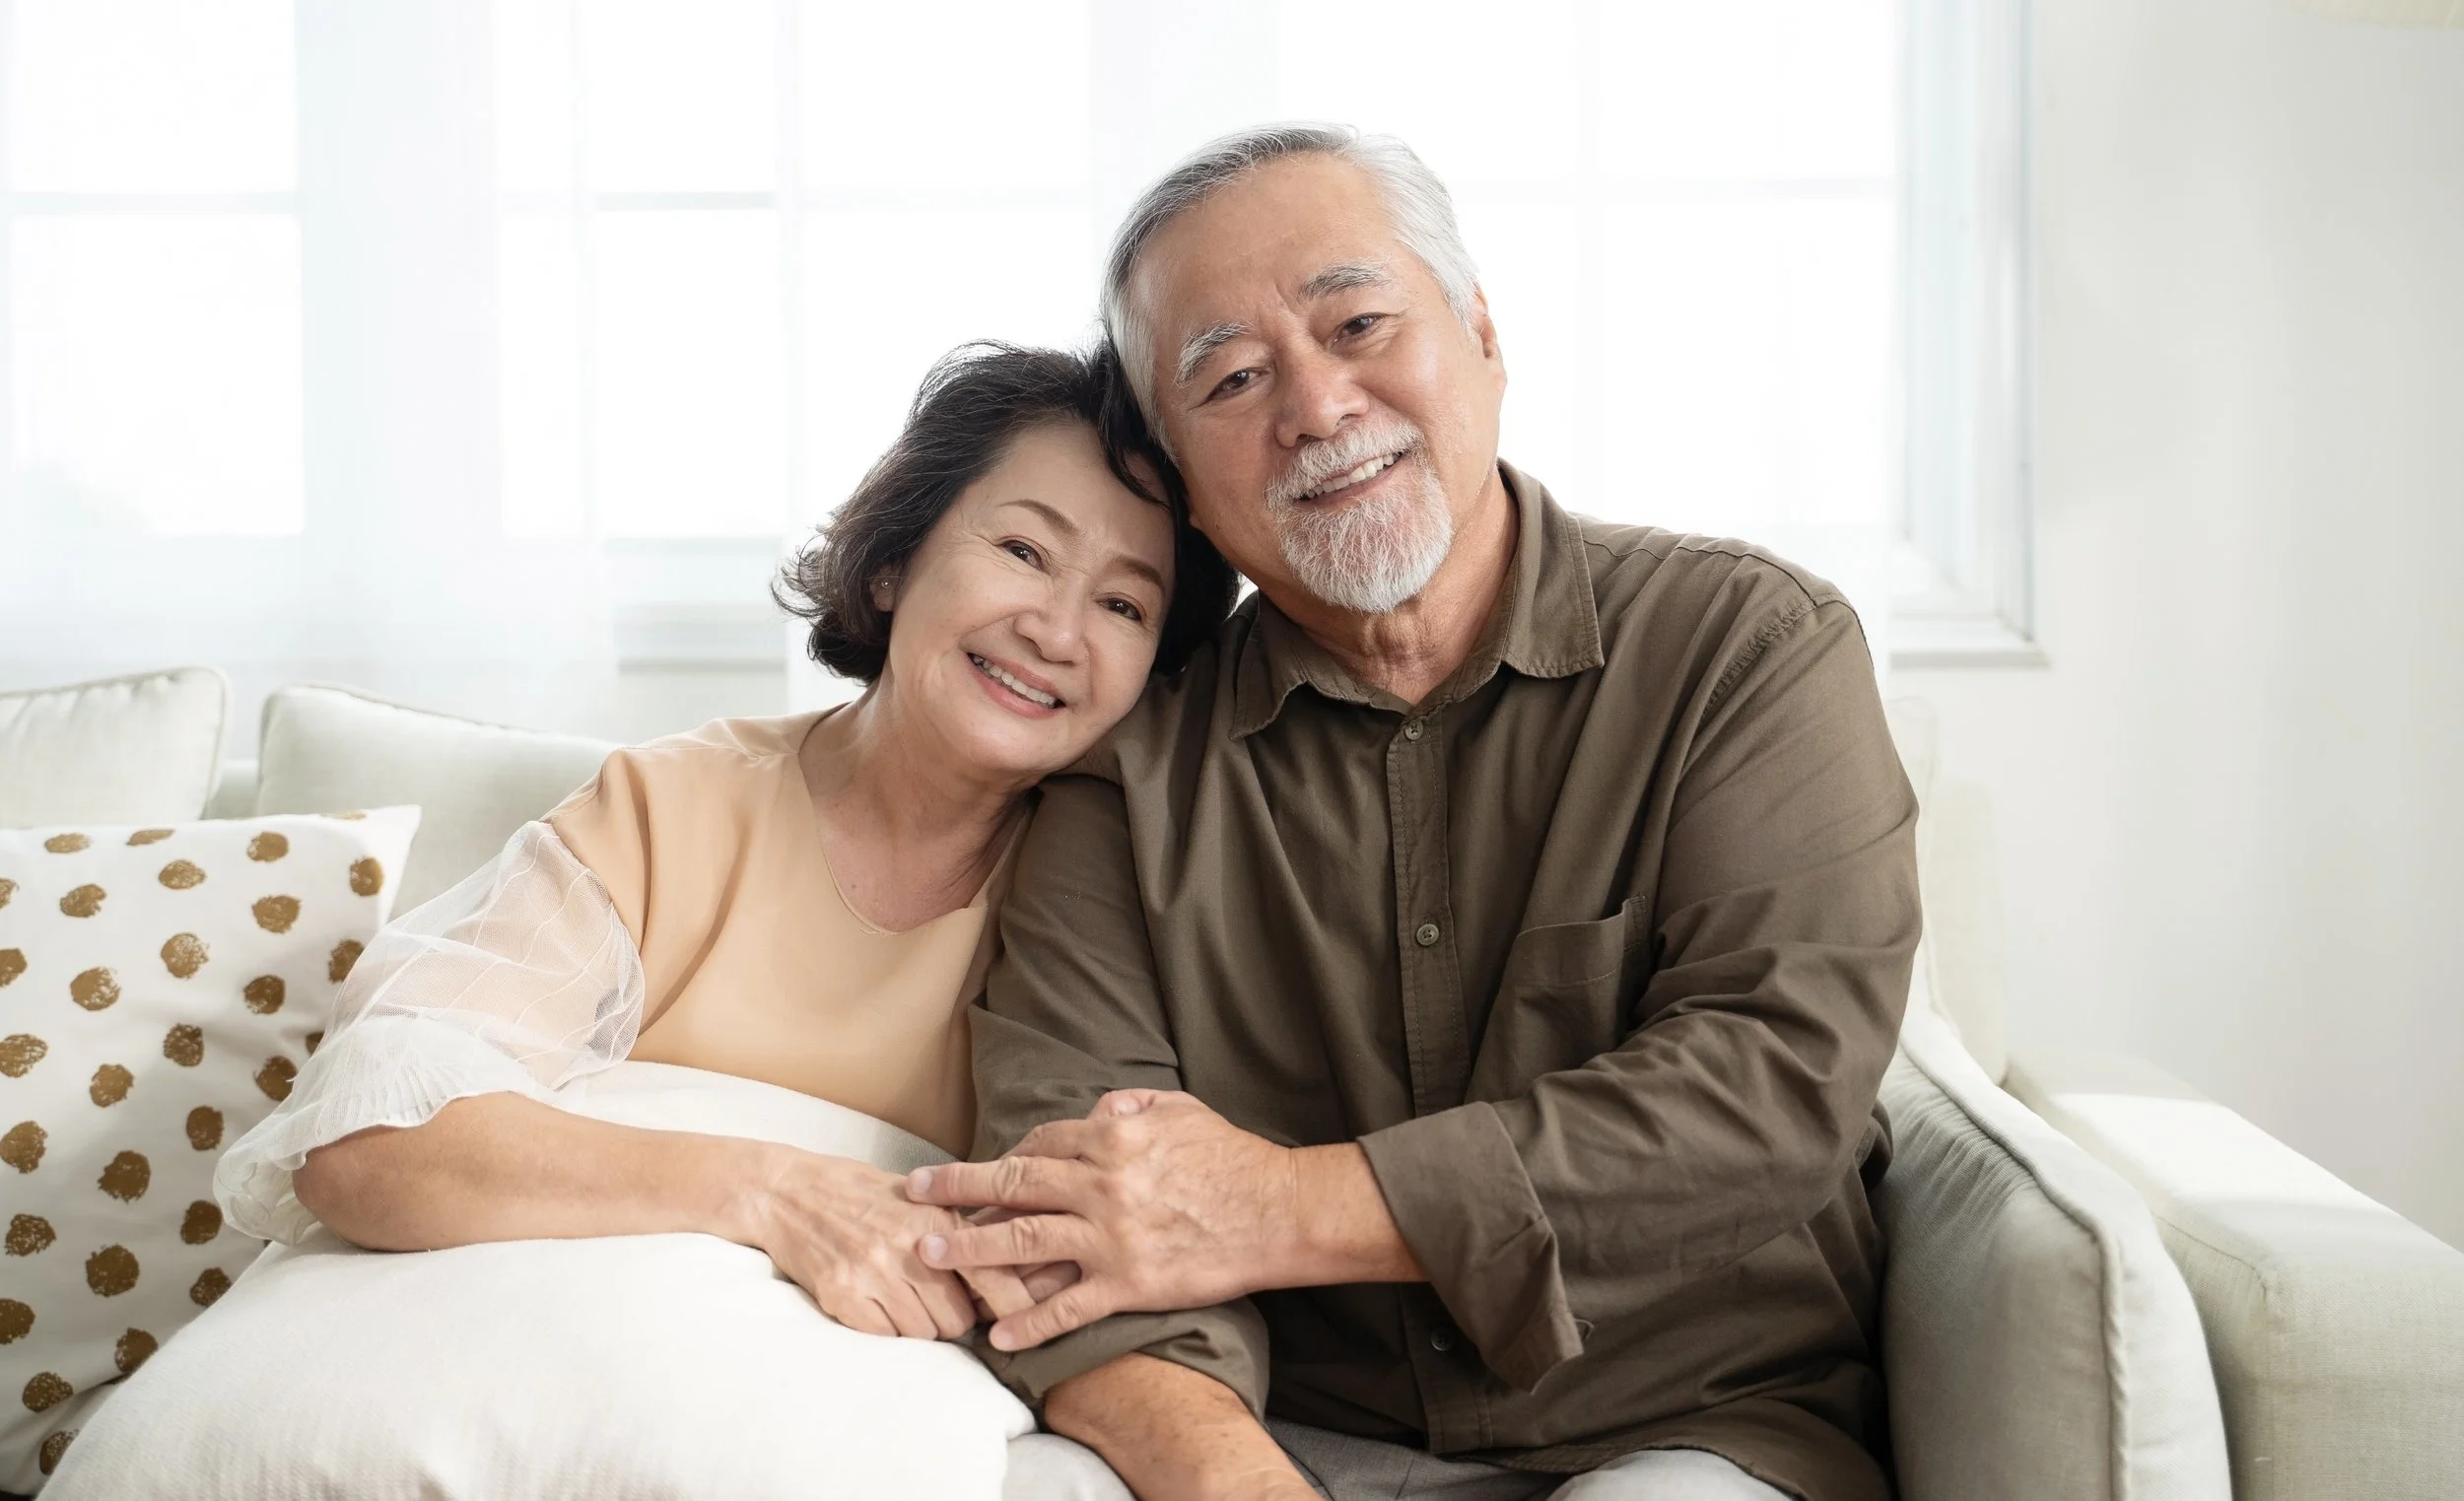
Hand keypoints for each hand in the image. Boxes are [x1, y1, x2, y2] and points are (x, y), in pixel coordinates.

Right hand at [741, 1147, 1027, 1340]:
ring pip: (924, 1334)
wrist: (787, 1193)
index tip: (1028, 1321)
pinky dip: (886, 1330)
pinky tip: (875, 1302)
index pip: (991, 1273)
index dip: (1016, 1304)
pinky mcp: (843, 1297)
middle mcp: (908, 1247)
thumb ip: (959, 1229)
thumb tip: (1011, 1265)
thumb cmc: (859, 1193)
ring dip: (920, 1326)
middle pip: (960, 1320)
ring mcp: (874, 1273)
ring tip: (902, 1298)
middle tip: (939, 1303)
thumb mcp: (919, 1197)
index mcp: (935, 1218)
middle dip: (956, 1319)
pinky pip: (886, 1338)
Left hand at [904, 1090, 1306, 1349]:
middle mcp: (1099, 1184)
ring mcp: (1109, 1236)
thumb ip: (1133, 1105)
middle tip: (914, 1193)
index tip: (978, 1172)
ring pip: (1022, 1240)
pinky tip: (999, 1335)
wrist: (1276, 1211)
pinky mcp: (1127, 1283)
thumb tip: (1098, 1107)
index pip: (1039, 1144)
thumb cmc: (1233, 1159)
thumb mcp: (1182, 1110)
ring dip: (970, 1249)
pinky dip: (1029, 1323)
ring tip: (931, 1255)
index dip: (1003, 1158)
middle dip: (956, 1187)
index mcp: (1111, 1138)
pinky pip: (1066, 1306)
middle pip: (1012, 1182)